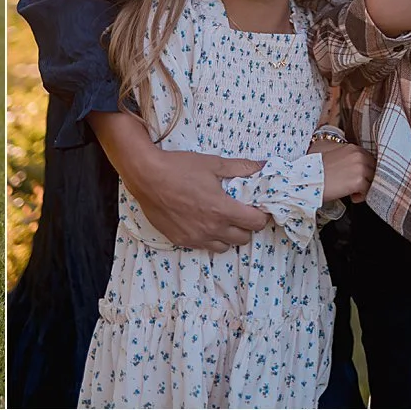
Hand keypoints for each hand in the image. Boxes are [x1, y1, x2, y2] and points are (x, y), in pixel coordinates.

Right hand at [92, 115, 268, 250]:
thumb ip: (241, 167)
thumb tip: (263, 166)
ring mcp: (196, 238)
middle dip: (246, 225)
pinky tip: (202, 221)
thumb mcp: (213, 163)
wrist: (147, 176)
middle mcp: (212, 229)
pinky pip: (204, 246)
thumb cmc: (180, 167)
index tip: (258, 207)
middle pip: (243, 238)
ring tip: (221, 218)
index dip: (261, 215)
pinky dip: (209, 237)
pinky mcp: (182, 241)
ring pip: (225, 247)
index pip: (255, 223)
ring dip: (228, 235)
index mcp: (222, 210)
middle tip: (240, 210)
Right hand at [318, 143, 375, 204]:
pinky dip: (360, 197)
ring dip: (364, 188)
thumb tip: (348, 157)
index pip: (369, 160)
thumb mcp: (330, 150)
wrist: (309, 178)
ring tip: (352, 192)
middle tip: (355, 185)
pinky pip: (367, 192)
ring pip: (372, 181)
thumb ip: (344, 151)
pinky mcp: (359, 182)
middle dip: (366, 179)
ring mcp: (361, 168)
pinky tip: (351, 197)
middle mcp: (360, 156)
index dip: (365, 170)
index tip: (358, 176)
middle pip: (373, 170)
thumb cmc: (316, 166)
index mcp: (354, 148)